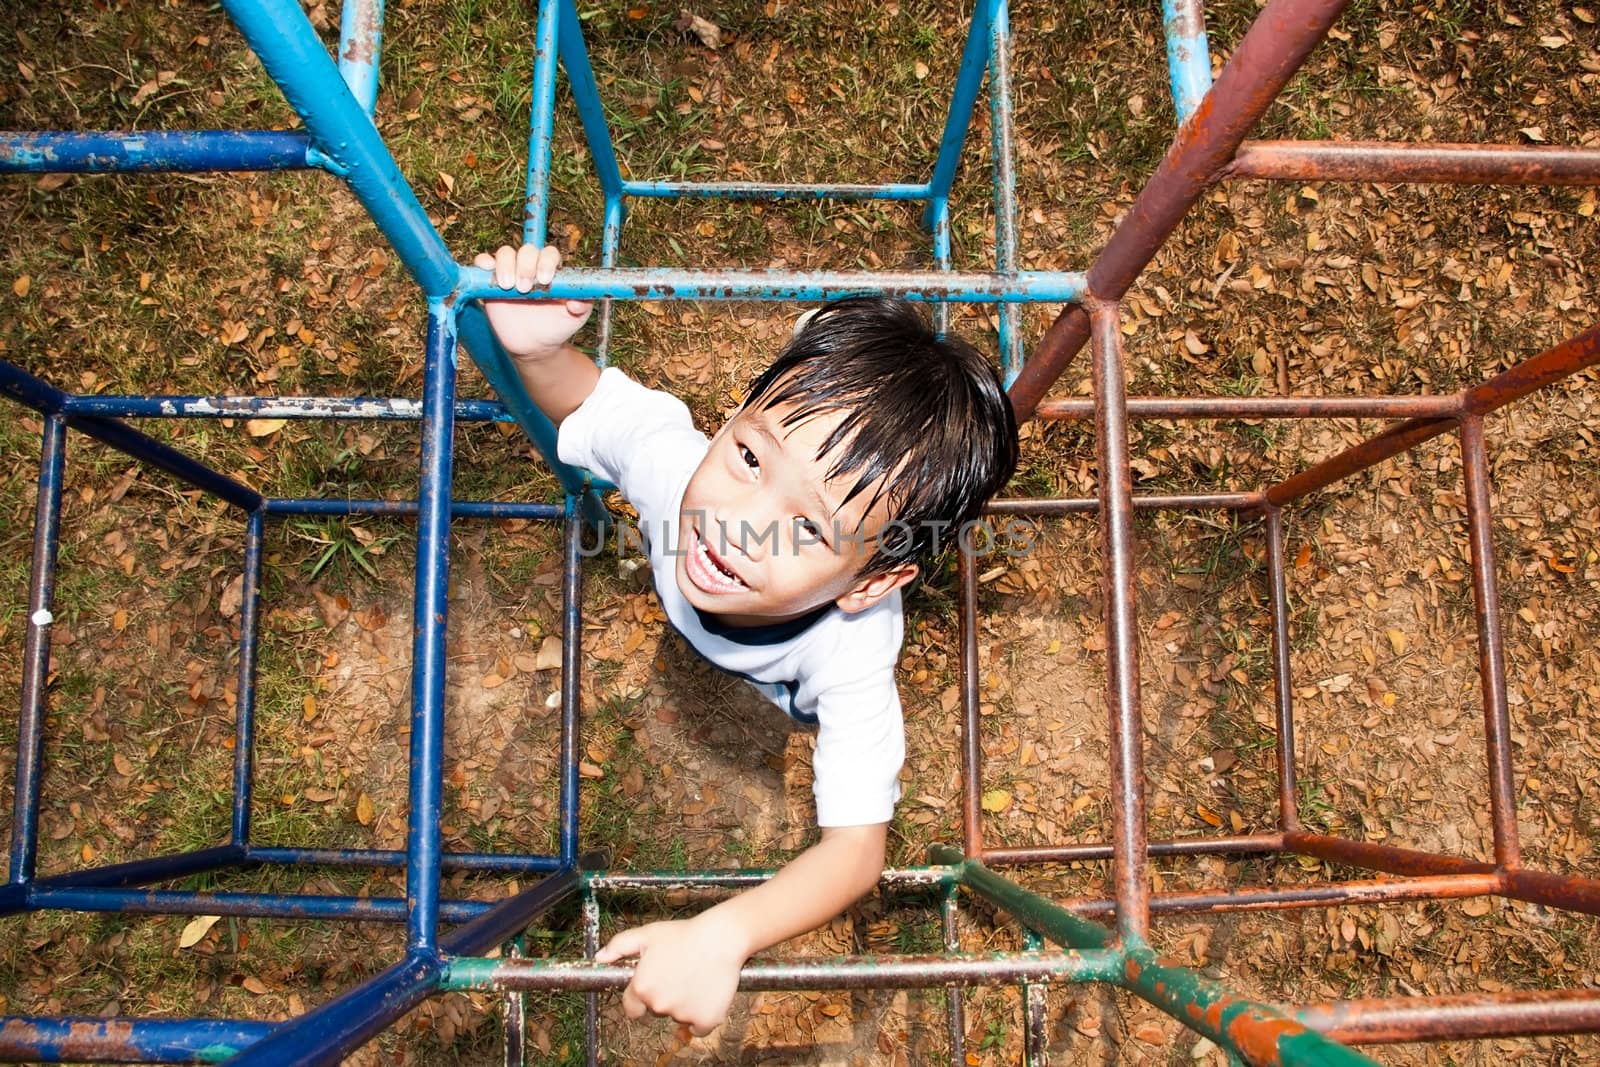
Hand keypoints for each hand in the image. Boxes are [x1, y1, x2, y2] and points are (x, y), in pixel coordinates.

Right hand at [474, 243, 592, 357]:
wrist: (534, 346)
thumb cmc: (557, 327)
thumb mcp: (575, 318)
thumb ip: (582, 306)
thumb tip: (576, 301)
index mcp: (552, 271)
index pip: (549, 253)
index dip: (546, 261)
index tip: (546, 280)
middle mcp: (531, 267)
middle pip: (527, 250)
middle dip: (526, 266)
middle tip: (525, 288)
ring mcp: (510, 272)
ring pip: (505, 253)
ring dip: (506, 265)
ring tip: (509, 286)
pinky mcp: (491, 282)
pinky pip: (484, 262)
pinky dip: (483, 261)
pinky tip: (488, 270)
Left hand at [594, 914, 748, 1035]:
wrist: (721, 937)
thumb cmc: (684, 934)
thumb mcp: (647, 934)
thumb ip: (619, 946)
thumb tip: (599, 958)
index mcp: (642, 987)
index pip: (632, 1008)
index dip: (641, 998)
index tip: (654, 986)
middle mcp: (659, 1004)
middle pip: (657, 1010)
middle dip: (665, 996)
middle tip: (679, 973)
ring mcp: (683, 1014)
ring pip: (679, 1016)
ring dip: (685, 1004)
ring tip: (696, 977)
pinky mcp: (706, 1020)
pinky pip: (699, 1027)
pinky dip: (702, 1016)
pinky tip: (706, 994)